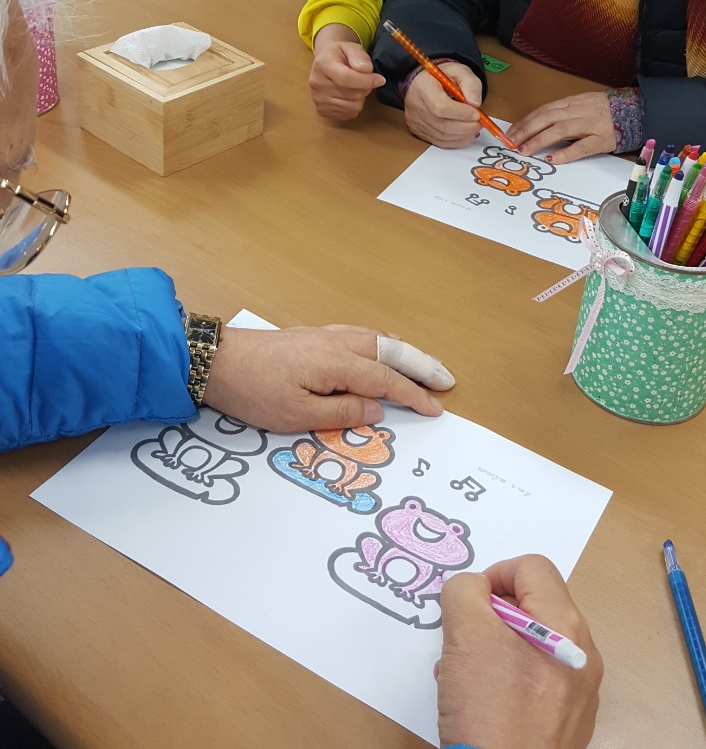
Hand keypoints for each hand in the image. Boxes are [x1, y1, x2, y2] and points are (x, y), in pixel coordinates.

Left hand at [204, 324, 444, 430]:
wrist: (215, 360)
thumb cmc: (252, 391)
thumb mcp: (296, 414)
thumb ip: (341, 412)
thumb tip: (377, 409)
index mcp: (337, 363)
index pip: (386, 382)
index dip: (414, 396)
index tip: (436, 409)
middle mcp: (336, 343)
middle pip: (390, 353)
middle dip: (421, 365)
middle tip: (447, 378)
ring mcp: (323, 335)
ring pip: (376, 339)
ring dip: (404, 351)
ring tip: (424, 361)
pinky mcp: (310, 335)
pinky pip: (359, 334)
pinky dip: (381, 340)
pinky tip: (381, 343)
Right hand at [310, 24, 384, 120]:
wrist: (325, 63)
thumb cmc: (340, 55)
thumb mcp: (351, 47)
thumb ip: (359, 56)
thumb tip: (366, 69)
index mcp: (322, 65)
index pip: (345, 78)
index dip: (366, 81)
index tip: (380, 79)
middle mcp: (317, 84)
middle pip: (351, 94)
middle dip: (365, 88)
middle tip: (364, 79)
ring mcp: (318, 100)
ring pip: (352, 106)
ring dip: (360, 98)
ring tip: (355, 86)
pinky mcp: (322, 111)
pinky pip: (348, 114)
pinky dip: (354, 106)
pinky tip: (350, 96)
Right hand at [404, 63, 481, 148]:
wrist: (427, 83)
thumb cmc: (443, 77)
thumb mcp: (460, 72)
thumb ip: (471, 84)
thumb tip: (476, 103)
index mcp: (423, 87)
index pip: (441, 107)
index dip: (461, 113)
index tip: (476, 113)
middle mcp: (416, 106)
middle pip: (442, 125)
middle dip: (466, 126)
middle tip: (481, 122)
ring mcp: (416, 122)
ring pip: (442, 136)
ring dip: (463, 135)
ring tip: (475, 127)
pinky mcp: (419, 132)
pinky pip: (440, 142)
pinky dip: (457, 141)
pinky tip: (467, 134)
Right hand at [437, 556, 601, 748]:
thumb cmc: (486, 706)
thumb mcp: (464, 631)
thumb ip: (465, 591)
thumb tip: (474, 590)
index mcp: (567, 625)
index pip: (532, 567)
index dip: (494, 574)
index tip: (467, 605)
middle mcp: (584, 656)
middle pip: (534, 607)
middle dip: (491, 617)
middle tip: (462, 641)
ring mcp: (580, 696)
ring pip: (533, 647)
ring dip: (494, 649)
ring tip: (464, 677)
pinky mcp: (568, 728)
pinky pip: (538, 685)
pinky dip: (509, 682)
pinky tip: (482, 707)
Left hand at [508, 91, 615, 164]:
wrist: (635, 111)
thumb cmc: (606, 110)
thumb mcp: (582, 104)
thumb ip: (563, 113)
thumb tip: (538, 126)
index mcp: (573, 102)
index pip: (544, 110)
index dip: (526, 121)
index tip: (512, 131)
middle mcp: (579, 111)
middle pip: (547, 118)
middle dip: (527, 130)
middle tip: (512, 143)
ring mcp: (590, 125)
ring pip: (560, 130)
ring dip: (539, 141)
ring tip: (525, 150)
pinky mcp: (601, 140)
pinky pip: (581, 147)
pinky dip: (566, 153)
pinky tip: (552, 158)